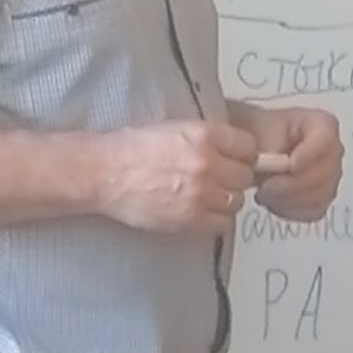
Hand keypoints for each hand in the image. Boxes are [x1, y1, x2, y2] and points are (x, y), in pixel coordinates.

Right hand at [97, 121, 257, 236]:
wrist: (102, 173)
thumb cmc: (131, 149)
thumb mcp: (176, 127)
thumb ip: (209, 138)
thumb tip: (233, 149)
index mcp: (204, 135)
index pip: (249, 146)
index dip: (243, 154)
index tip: (236, 159)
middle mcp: (207, 163)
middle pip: (246, 175)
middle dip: (235, 177)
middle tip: (220, 179)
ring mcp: (200, 193)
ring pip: (237, 201)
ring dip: (226, 200)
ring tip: (208, 196)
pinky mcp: (190, 219)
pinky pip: (223, 224)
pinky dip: (216, 220)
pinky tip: (202, 212)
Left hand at [248, 107, 342, 222]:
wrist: (250, 155)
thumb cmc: (254, 140)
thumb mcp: (259, 134)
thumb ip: (269, 146)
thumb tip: (277, 165)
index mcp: (319, 124)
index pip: (327, 138)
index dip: (311, 153)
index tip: (290, 165)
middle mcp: (330, 150)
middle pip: (328, 171)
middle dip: (296, 184)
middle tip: (268, 185)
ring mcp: (329, 175)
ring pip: (322, 195)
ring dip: (290, 199)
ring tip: (266, 192)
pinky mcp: (322, 197)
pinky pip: (314, 210)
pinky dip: (291, 210)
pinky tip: (274, 201)